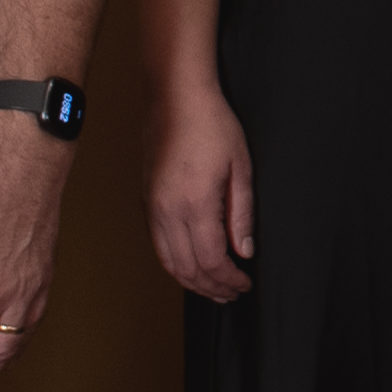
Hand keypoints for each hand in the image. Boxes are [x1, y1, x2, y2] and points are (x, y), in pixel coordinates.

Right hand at [149, 74, 256, 302]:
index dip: (229, 279)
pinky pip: (158, 243)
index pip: (211, 260)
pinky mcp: (146, 201)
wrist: (176, 97)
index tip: (244, 284)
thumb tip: (244, 251)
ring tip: (213, 288)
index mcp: (194, 203)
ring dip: (191, 281)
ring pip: (168, 261)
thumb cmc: (212, 125)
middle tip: (232, 294)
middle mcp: (167, 210)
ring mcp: (152, 207)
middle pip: (187, 268)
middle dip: (211, 288)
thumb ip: (242, 214)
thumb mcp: (241, 168)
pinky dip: (175, 263)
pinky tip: (191, 264)